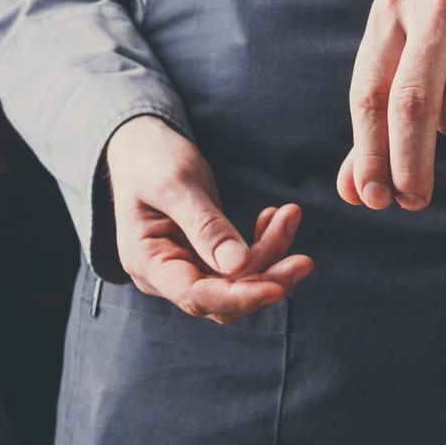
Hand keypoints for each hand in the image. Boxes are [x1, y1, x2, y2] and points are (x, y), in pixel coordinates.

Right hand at [107, 116, 313, 323]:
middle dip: (266, 279)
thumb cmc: (151, 159)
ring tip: (290, 215)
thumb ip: (205, 226)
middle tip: (304, 260)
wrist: (141, 145)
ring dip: (271, 254)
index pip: (196, 296)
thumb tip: (238, 267)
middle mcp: (165, 274)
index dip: (239, 296)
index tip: (278, 287)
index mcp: (147, 262)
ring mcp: (186, 267)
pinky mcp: (205, 257)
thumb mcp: (176, 184)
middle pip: (223, 299)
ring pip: (238, 281)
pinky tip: (273, 218)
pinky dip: (263, 244)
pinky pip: (241, 264)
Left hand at [337, 0, 445, 210]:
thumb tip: (355, 189)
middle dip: (410, 166)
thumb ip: (379, 122)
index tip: (371, 197)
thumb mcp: (407, 56)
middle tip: (412, 201)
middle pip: (413, 105)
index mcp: (393, 8)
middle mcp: (438, 2)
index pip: (371, 94)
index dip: (369, 155)